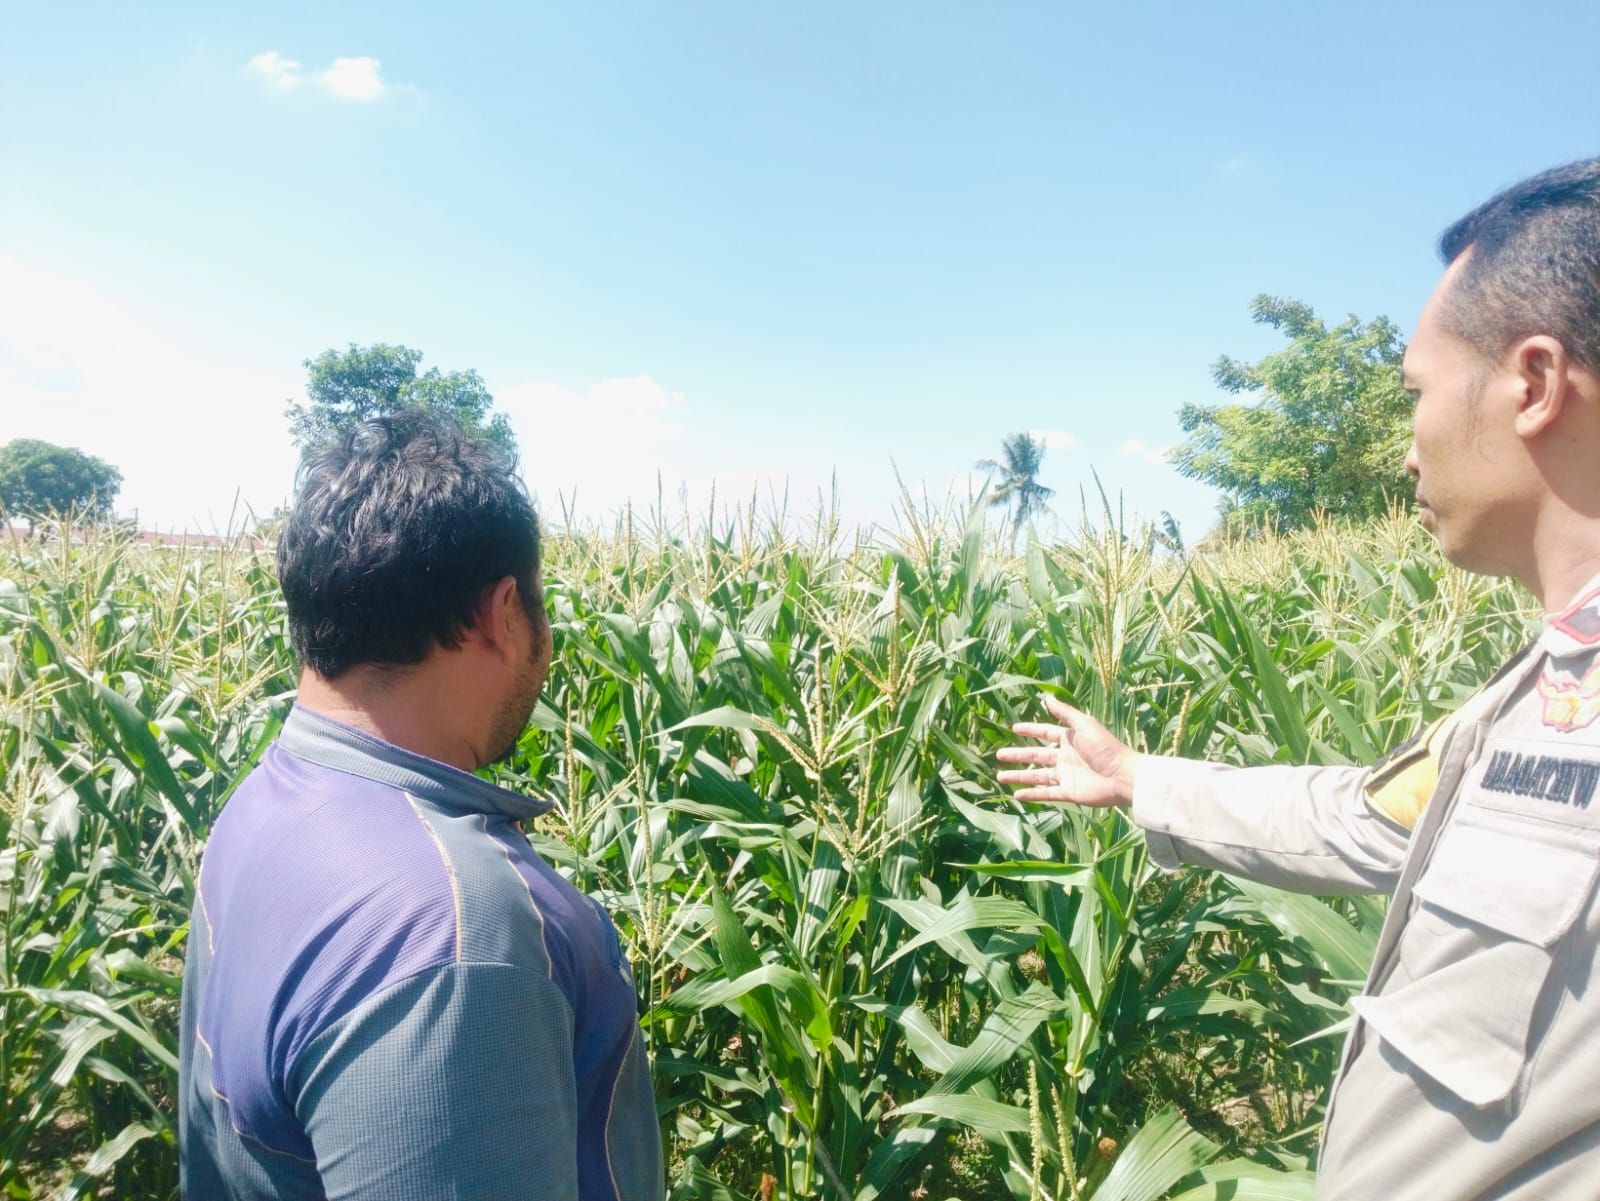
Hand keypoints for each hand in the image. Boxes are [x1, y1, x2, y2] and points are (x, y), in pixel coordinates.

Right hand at [996, 695, 1137, 806]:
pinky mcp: (1068, 792)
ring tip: (1000, 776)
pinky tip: (1016, 795)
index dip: (1030, 729)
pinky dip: (1032, 794)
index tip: (1014, 728)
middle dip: (1018, 755)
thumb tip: (1047, 696)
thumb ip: (1065, 713)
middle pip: (1036, 755)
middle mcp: (1065, 757)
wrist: (1123, 776)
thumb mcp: (1084, 725)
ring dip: (1019, 776)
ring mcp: (1066, 776)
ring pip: (1037, 776)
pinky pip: (1046, 793)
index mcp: (1069, 739)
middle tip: (999, 754)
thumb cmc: (1106, 748)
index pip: (1045, 732)